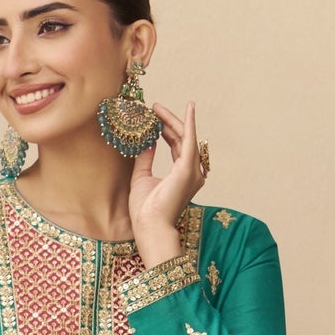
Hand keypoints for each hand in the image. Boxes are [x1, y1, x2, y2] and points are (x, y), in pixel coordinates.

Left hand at [128, 98, 206, 266]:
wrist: (150, 226)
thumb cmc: (146, 210)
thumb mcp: (141, 177)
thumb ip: (145, 159)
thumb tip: (147, 141)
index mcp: (182, 176)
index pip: (177, 146)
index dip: (167, 130)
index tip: (155, 118)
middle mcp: (192, 172)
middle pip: (182, 139)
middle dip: (168, 122)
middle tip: (154, 108)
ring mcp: (192, 171)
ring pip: (185, 137)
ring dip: (172, 120)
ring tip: (157, 108)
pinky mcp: (187, 169)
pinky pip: (190, 139)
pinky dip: (189, 123)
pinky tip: (189, 107)